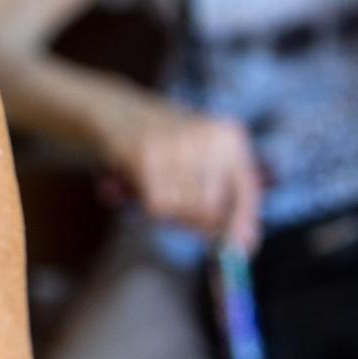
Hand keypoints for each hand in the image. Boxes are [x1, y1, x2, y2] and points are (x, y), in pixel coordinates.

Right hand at [101, 98, 262, 251]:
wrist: (111, 108)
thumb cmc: (163, 141)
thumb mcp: (202, 157)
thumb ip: (226, 199)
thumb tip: (245, 246)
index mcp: (228, 137)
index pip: (246, 191)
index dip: (243, 223)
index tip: (242, 250)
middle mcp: (208, 138)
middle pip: (213, 208)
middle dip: (195, 220)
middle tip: (177, 210)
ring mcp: (176, 146)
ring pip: (186, 210)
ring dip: (171, 212)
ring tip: (156, 188)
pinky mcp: (145, 158)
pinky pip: (159, 206)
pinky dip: (149, 206)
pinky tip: (140, 187)